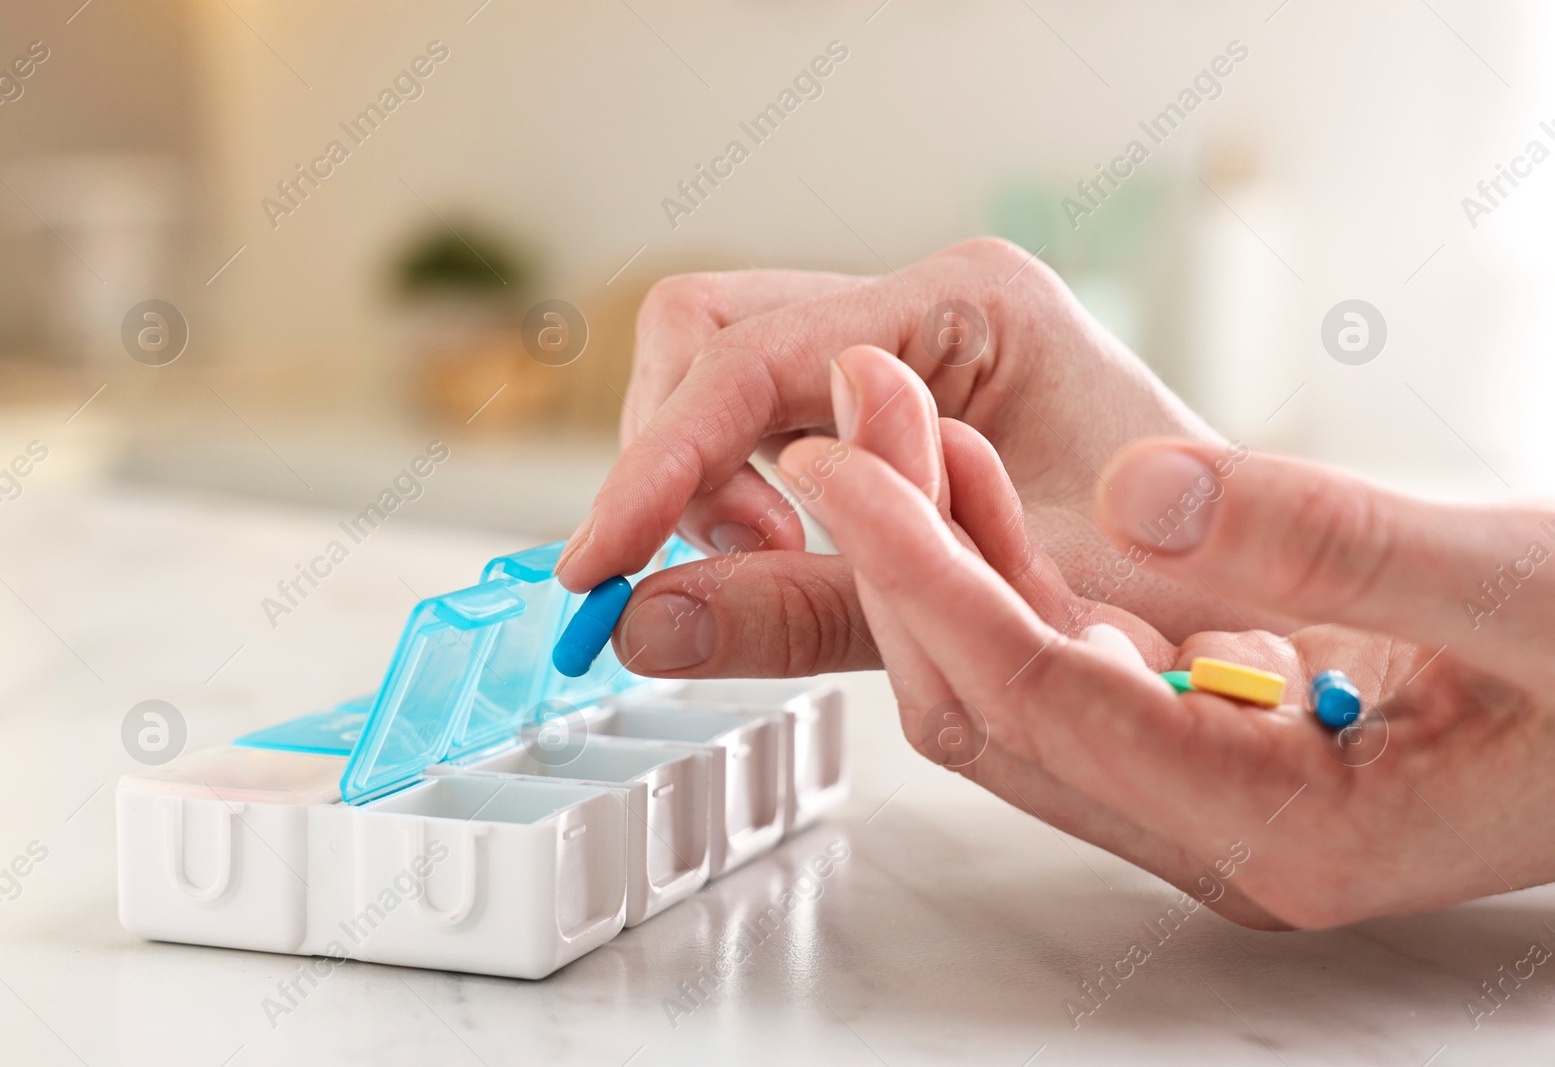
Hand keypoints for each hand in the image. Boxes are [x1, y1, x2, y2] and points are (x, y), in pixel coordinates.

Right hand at [558, 239, 1271, 677]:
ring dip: (704, 485)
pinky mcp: (888, 399)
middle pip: (711, 335)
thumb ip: (812, 610)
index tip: (598, 569)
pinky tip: (792, 562)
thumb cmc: (1180, 579)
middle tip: (701, 577)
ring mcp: (903, 345)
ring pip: (721, 376)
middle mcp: (924, 305)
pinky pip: (762, 424)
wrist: (1265, 588)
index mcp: (968, 305)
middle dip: (673, 460)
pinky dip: (742, 498)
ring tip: (769, 576)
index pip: (750, 359)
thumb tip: (647, 628)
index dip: (658, 466)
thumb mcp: (986, 602)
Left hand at [775, 343, 1554, 927]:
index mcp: (1281, 826)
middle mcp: (1219, 829)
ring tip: (892, 424)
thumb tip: (1138, 494)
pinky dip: (1012, 566)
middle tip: (849, 415)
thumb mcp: (1521, 591)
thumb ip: (1332, 544)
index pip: (1036, 696)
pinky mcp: (1214, 738)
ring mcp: (1209, 788)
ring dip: (943, 552)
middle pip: (993, 698)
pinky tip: (978, 479)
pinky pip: (1072, 658)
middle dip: (903, 553)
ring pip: (1017, 679)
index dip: (921, 575)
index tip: (844, 465)